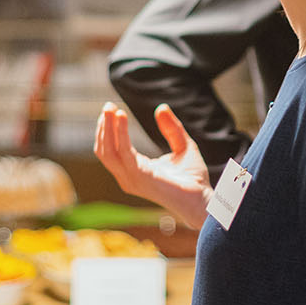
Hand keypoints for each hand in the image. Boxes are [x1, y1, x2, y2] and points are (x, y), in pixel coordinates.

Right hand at [93, 101, 211, 228]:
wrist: (202, 199)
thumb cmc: (193, 179)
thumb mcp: (183, 146)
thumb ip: (172, 128)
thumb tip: (161, 107)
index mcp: (135, 170)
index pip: (110, 151)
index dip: (108, 130)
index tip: (112, 110)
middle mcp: (128, 177)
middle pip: (104, 150)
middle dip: (103, 127)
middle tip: (108, 105)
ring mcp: (132, 179)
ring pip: (108, 152)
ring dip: (107, 128)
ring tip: (111, 109)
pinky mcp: (140, 177)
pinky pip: (124, 152)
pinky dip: (120, 133)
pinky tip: (122, 118)